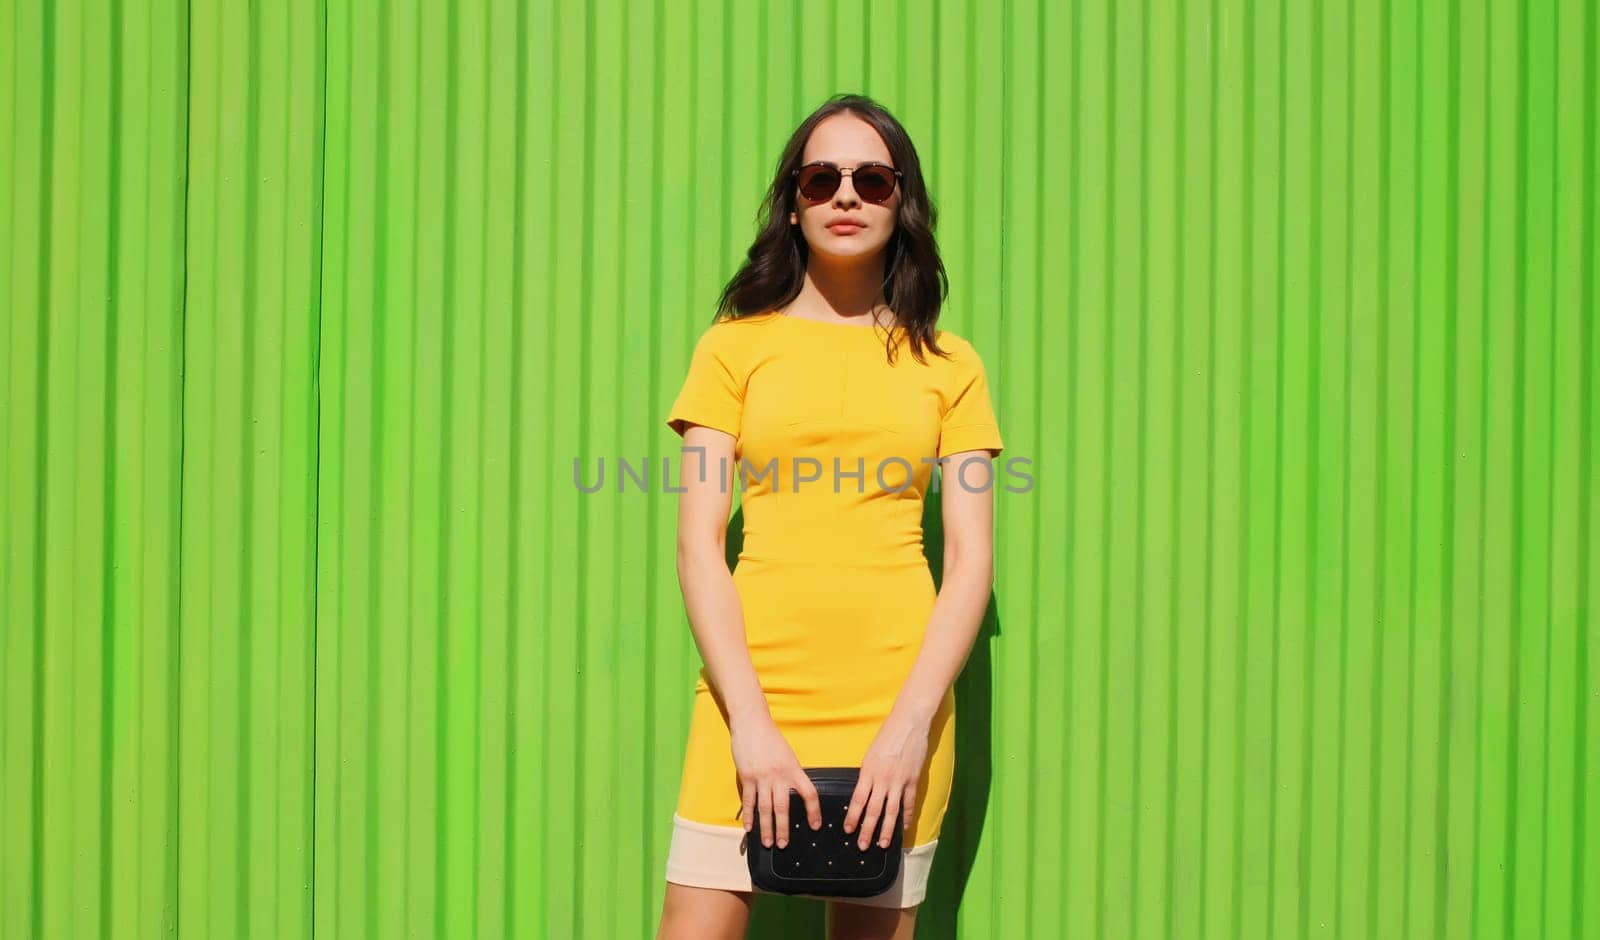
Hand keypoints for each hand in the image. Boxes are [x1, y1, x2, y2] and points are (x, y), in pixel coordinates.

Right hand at [729, 713, 822, 849]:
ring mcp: (761, 777)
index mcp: (793, 769)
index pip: (809, 793)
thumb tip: (792, 793)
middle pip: (783, 807)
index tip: (815, 825)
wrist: (752, 723)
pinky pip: (749, 801)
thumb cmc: (770, 738)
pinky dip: (749, 816)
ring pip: (765, 808)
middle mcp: (779, 775)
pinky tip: (749, 827)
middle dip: (784, 828)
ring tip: (768, 842)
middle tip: (784, 844)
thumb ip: (789, 774)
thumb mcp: (787, 755)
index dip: (813, 811)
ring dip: (766, 827)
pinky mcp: (746, 776)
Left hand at [843, 712, 930, 849]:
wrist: (908, 723)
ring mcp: (899, 782)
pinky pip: (909, 804)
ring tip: (883, 844)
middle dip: (867, 830)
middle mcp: (882, 779)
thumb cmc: (887, 736)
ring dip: (886, 830)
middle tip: (863, 845)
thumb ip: (868, 775)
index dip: (853, 817)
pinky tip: (904, 828)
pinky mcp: (913, 780)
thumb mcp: (870, 755)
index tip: (848, 830)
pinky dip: (907, 817)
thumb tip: (865, 792)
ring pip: (891, 812)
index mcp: (868, 772)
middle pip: (873, 810)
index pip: (858, 800)